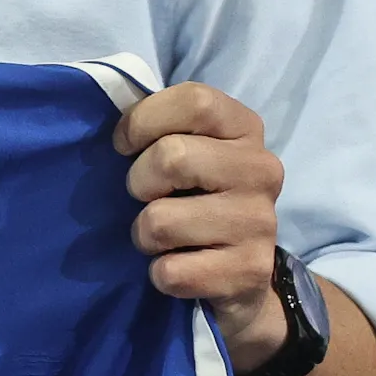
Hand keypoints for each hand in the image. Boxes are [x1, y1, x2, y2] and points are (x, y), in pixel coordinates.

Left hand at [116, 83, 288, 367]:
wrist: (240, 273)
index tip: (125, 146)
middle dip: (138, 182)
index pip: (195, 101)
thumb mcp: (188, 149)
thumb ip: (160, 128)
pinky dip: (160, 274)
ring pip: (161, 221)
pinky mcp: (250, 271)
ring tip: (163, 237)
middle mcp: (261, 169)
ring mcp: (260, 222)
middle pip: (171, 157)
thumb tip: (114, 128)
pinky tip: (180, 266)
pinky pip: (171, 272)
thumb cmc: (196, 197)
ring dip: (144, 235)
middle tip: (146, 198)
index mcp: (244, 129)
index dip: (144, 121)